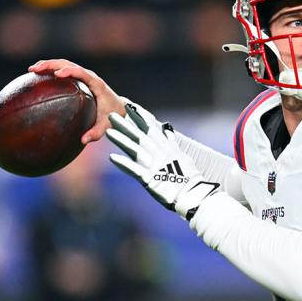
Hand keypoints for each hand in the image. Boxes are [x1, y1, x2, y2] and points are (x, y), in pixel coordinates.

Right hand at [29, 59, 125, 143]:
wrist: (120, 108)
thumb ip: (96, 133)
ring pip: (64, 64)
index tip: (57, 74)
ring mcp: (83, 76)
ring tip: (32, 70)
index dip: (69, 71)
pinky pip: (64, 71)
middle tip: (35, 69)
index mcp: (96, 84)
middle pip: (68, 64)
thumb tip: (83, 140)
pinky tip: (37, 77)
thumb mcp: (106, 125)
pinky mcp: (79, 79)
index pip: (81, 73)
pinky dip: (50, 71)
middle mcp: (89, 77)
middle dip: (51, 64)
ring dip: (48, 65)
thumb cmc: (113, 116)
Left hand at [106, 103, 218, 219]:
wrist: (193, 194)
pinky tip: (112, 157)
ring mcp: (154, 165)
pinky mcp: (150, 179)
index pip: (151, 128)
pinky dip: (124, 163)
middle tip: (112, 115)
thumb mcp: (183, 157)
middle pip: (140, 136)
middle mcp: (160, 154)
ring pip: (135, 149)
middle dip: (126, 125)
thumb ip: (172, 143)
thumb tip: (168, 131)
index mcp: (168, 148)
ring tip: (108, 132)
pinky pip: (134, 170)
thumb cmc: (190, 178)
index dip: (140, 116)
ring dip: (121, 140)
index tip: (129, 106)